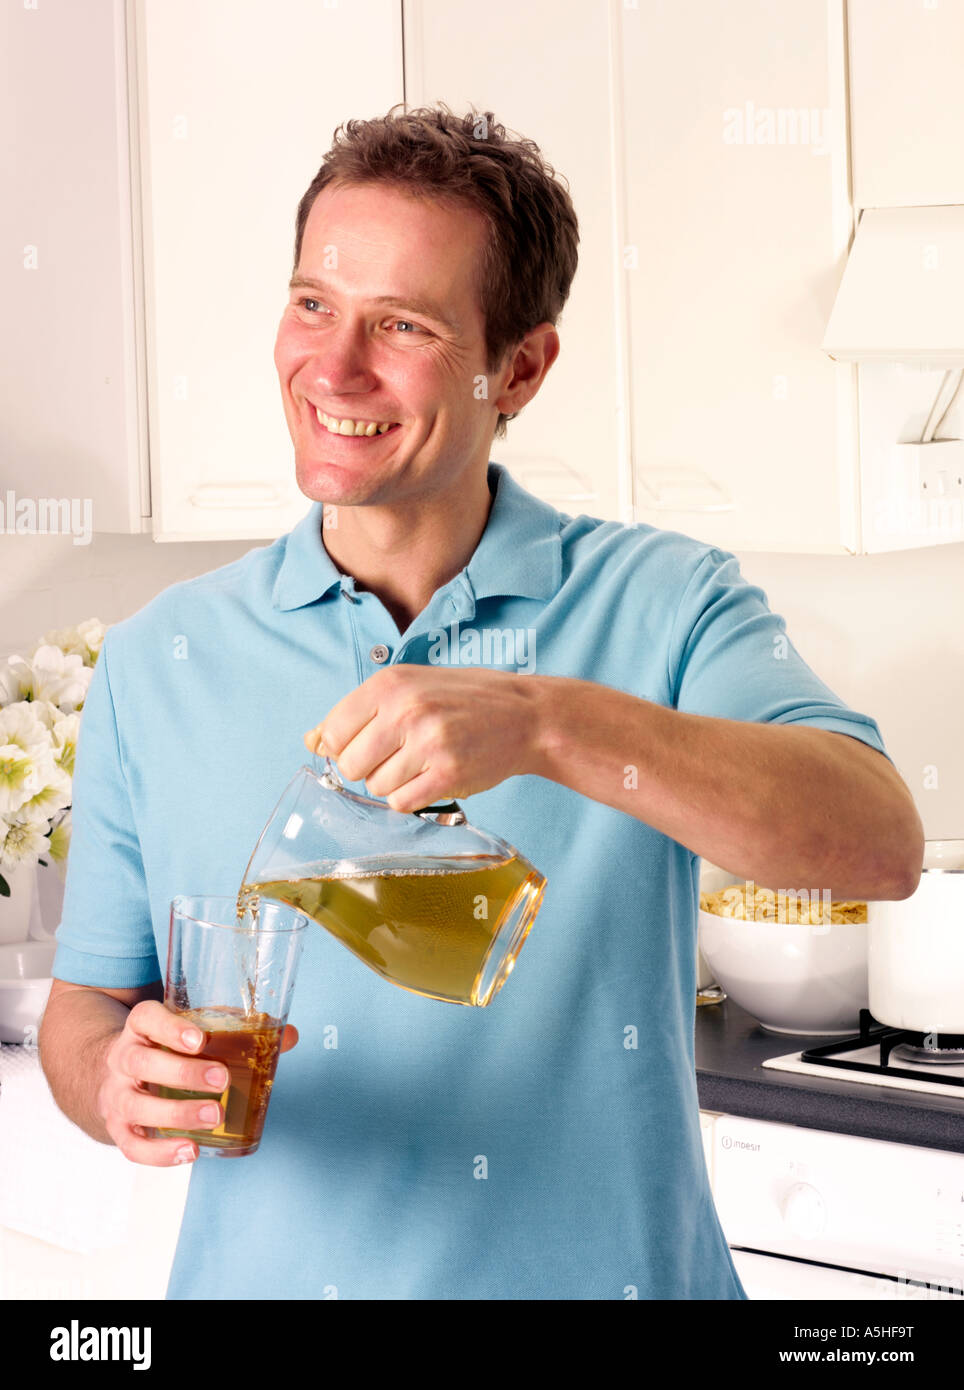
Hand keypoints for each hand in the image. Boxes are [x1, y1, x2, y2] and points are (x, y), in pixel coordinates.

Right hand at [96, 1000, 297, 1166]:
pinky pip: (132, 1146)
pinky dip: (159, 1153)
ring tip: (214, 1116)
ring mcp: (116, 1095)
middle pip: (142, 1062)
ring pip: (135, 1105)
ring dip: (176, 1114)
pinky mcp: (118, 1128)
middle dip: (183, 1073)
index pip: (146, 1018)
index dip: (170, 1027)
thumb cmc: (167, 1047)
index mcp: (142, 1027)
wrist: (116, 1072)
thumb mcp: (192, 1030)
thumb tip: (288, 1035)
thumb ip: (237, 1030)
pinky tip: (190, 1152)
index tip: (199, 1039)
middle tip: (222, 1079)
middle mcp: (123, 1058)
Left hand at [304, 664, 541, 812]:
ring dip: (395, 783)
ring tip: (423, 763)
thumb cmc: (464, 700)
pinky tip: (432, 778)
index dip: (345, 746)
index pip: (332, 731)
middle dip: (369, 768)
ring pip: (376, 787)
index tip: (369, 744)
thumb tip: (311, 740)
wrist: (526, 715)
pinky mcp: (448, 774)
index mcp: (390, 683)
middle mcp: (405, 710)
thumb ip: (359, 712)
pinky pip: (402, 803)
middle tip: (400, 755)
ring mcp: (427, 743)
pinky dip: (413, 798)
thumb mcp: (410, 688)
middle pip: (350, 765)